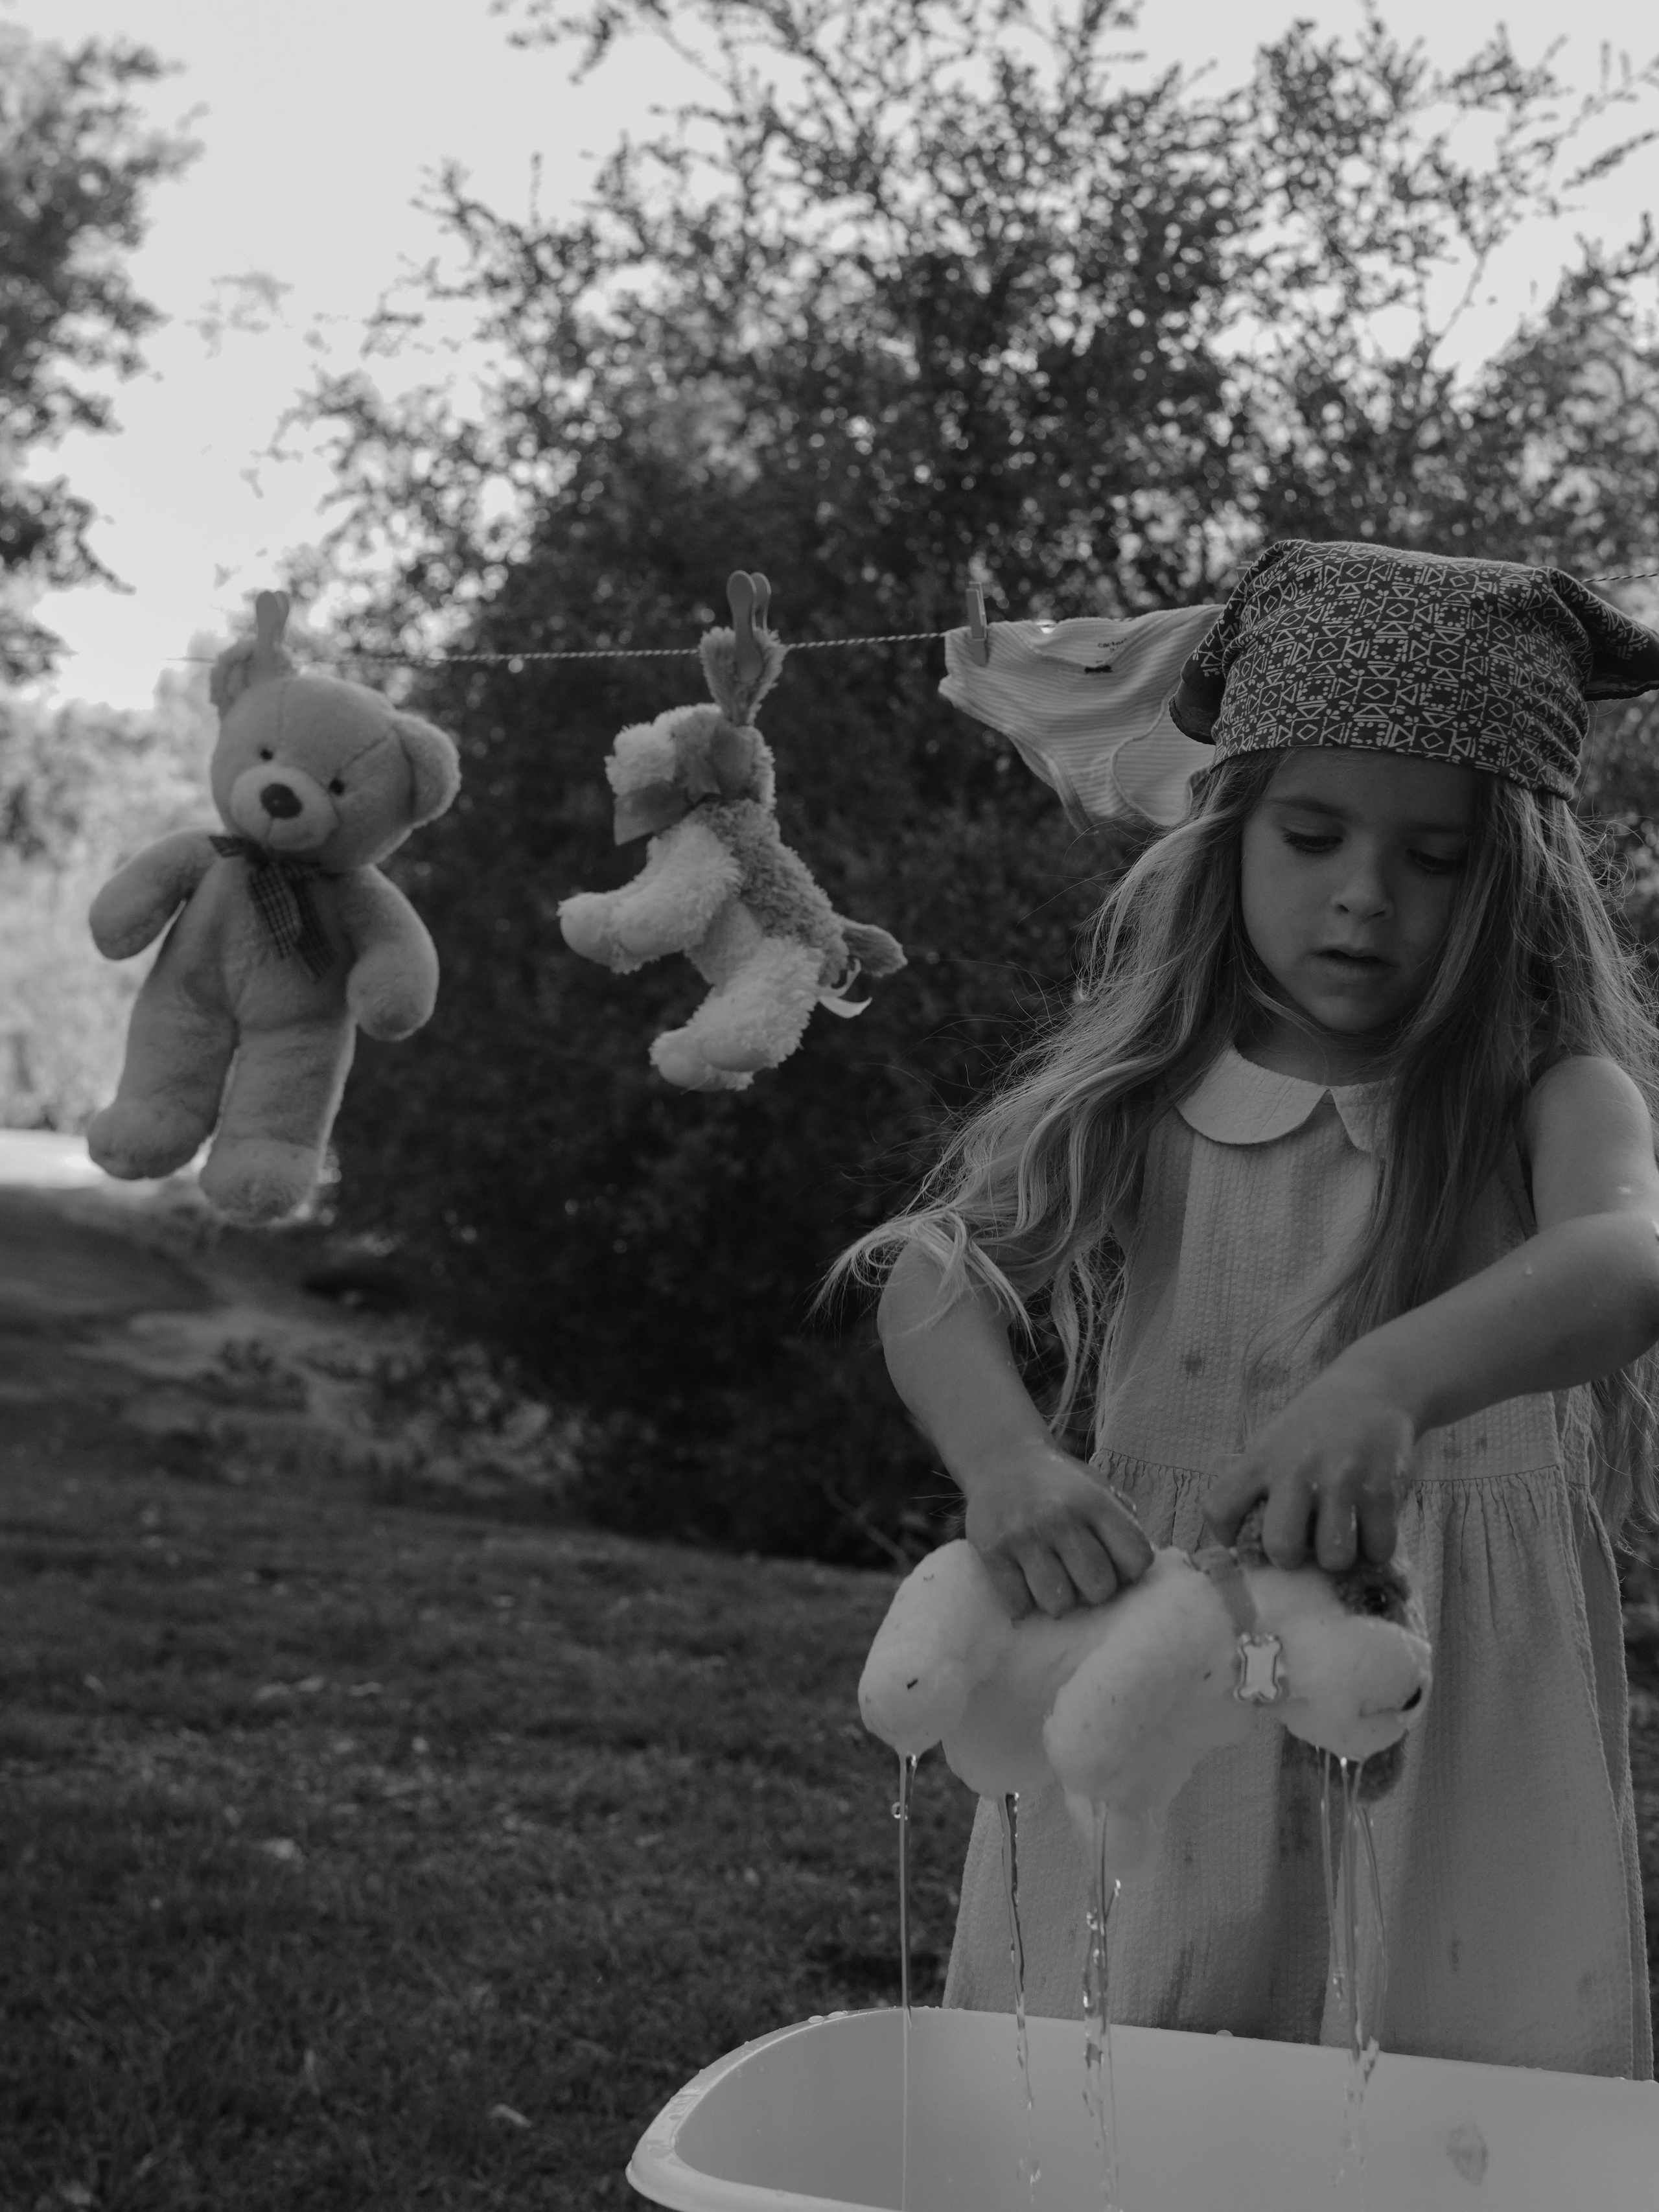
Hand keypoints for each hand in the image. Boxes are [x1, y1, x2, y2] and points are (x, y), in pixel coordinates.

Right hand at [964, 1443, 1153, 1619]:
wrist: (1000, 1458)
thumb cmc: (1058, 1484)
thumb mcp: (1098, 1487)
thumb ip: (1122, 1523)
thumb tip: (1135, 1573)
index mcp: (1095, 1501)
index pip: (1137, 1560)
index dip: (1129, 1570)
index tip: (1114, 1564)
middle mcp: (1060, 1517)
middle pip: (1099, 1588)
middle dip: (1093, 1589)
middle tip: (1079, 1575)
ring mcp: (1023, 1535)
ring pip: (1058, 1604)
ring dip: (1057, 1599)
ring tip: (1051, 1579)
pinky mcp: (991, 1551)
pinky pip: (1017, 1605)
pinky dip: (1022, 1602)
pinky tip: (1023, 1581)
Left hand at [1199, 1363, 1413, 1569]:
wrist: (1371, 1389)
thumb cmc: (1314, 1427)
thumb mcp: (1273, 1443)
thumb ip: (1258, 1487)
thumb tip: (1249, 1547)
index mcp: (1260, 1459)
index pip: (1219, 1509)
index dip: (1227, 1536)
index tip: (1245, 1539)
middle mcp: (1297, 1470)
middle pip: (1281, 1547)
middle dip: (1291, 1560)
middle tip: (1303, 1545)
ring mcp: (1341, 1480)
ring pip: (1334, 1556)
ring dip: (1337, 1558)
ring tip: (1340, 1538)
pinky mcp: (1382, 1489)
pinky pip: (1378, 1548)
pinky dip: (1375, 1550)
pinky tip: (1370, 1530)